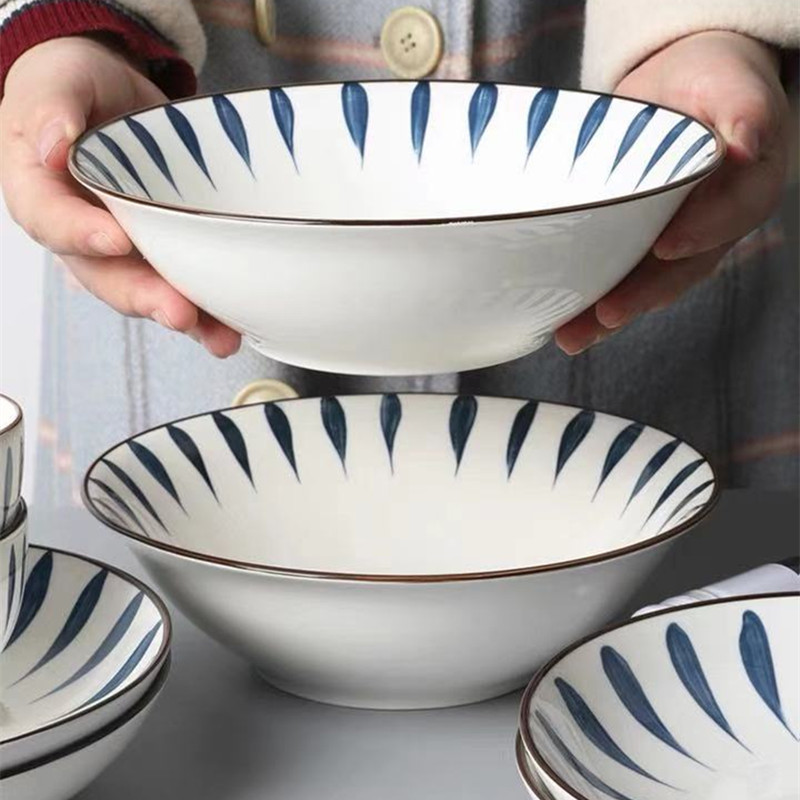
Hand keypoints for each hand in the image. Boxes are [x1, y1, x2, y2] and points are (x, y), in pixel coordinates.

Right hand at [0, 37, 239, 356]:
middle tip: (178, 312)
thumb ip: (53, 106)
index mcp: (41, 192)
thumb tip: (51, 145)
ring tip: (221, 337)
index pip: (50, 221)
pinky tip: (234, 327)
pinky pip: (181, 285)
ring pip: (147, 293)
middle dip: (144, 297)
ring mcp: (124, 250)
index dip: (80, 235)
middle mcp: (80, 233)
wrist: (112, 95)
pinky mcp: (162, 252)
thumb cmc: (76, 86)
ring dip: (185, 319)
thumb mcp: (61, 78)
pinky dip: (209, 310)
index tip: (117, 239)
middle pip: (105, 277)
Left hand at [556, 31, 790, 354]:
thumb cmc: (708, 82)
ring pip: (648, 287)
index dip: (702, 231)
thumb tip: (748, 143)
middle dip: (643, 294)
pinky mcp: (641, 250)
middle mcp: (714, 226)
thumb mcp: (729, 82)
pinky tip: (563, 326)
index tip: (667, 243)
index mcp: (747, 186)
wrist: (680, 91)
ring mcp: (677, 244)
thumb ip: (745, 110)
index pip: (731, 214)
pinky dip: (592, 307)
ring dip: (610, 315)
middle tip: (607, 312)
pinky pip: (621, 281)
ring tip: (572, 336)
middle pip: (683, 269)